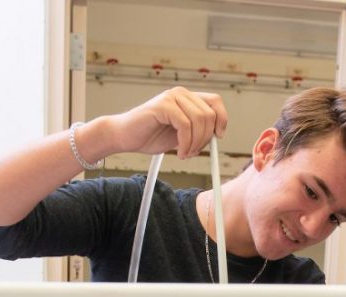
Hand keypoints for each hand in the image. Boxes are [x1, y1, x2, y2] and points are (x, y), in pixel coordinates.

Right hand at [109, 87, 227, 158]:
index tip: (218, 137)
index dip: (222, 119)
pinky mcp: (163, 105)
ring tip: (185, 153)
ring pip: (200, 120)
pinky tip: (179, 152)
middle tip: (193, 152)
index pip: (215, 102)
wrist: (124, 136)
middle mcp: (180, 93)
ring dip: (196, 143)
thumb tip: (217, 135)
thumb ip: (197, 130)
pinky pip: (185, 125)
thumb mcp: (180, 134)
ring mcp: (171, 97)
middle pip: (209, 114)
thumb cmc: (149, 136)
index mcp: (186, 98)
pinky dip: (186, 143)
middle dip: (206, 138)